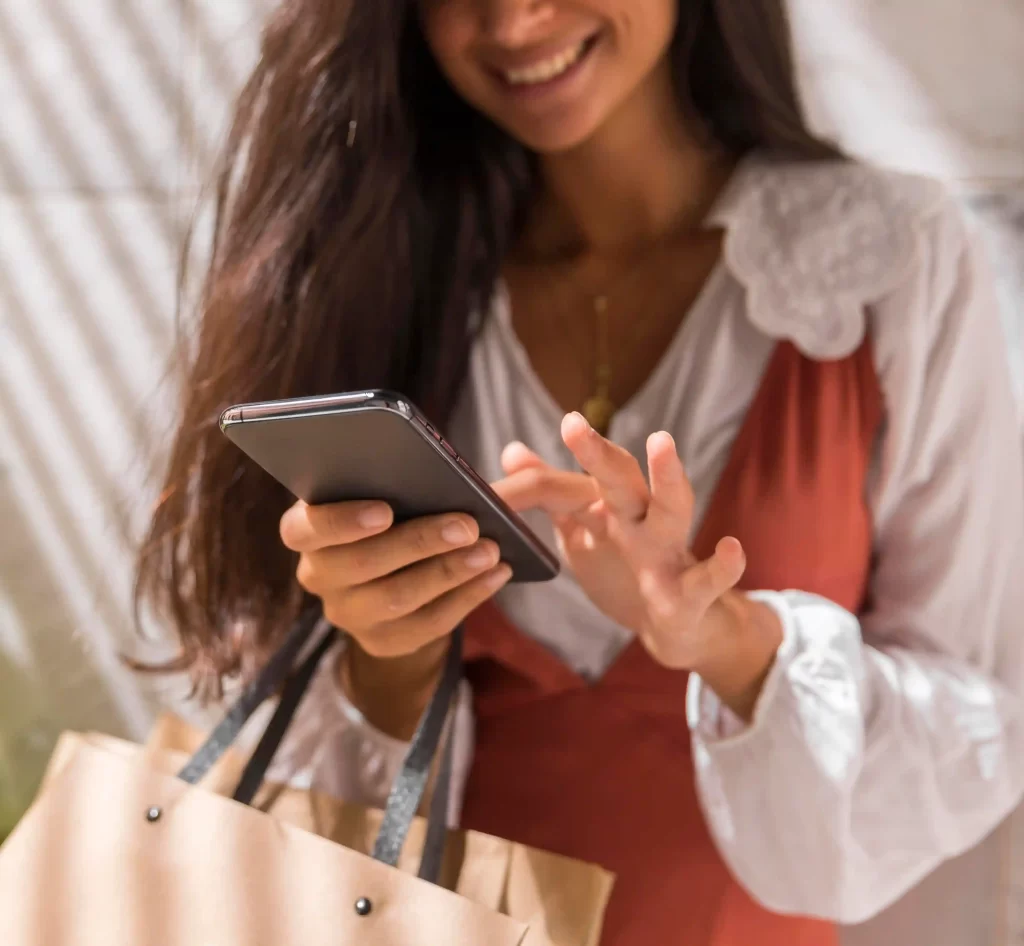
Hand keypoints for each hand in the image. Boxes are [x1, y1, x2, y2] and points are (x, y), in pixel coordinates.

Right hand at [279, 500, 511, 737]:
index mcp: (307, 529)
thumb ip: (416, 477)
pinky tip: (495, 574)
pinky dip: (467, 597)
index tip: (386, 511)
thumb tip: (482, 463)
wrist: (394, 572)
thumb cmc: (394, 510)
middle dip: (419, 543)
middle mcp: (319, 575)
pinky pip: (427, 624)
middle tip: (467, 526)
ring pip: (397, 598)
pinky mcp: (383, 641)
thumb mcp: (391, 489)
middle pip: (362, 565)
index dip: (341, 522)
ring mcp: (349, 614)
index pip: (304, 528)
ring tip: (489, 550)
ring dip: (449, 572)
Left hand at [499, 413, 782, 719]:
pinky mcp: (689, 595)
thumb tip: (512, 451)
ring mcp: (666, 553)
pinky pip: (706, 580)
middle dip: (596, 453)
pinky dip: (721, 566)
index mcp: (608, 508)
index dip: (522, 487)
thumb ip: (554, 492)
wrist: (678, 625)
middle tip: (571, 423)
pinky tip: (732, 549)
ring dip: (667, 478)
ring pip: (671, 511)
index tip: (479, 487)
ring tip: (661, 442)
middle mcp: (638, 521)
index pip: (562, 486)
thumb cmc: (626, 570)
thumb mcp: (583, 529)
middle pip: (619, 480)